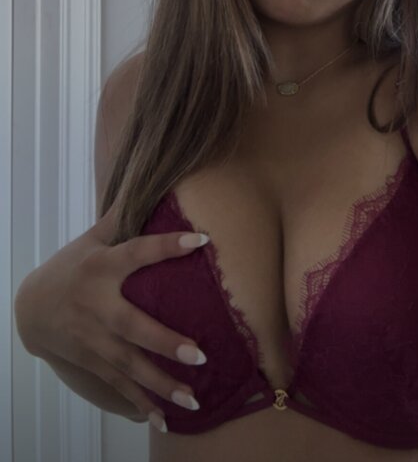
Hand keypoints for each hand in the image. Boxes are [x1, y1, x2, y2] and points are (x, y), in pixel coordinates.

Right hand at [14, 199, 207, 423]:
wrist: (31, 308)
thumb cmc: (71, 266)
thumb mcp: (91, 240)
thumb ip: (121, 218)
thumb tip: (151, 181)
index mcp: (100, 268)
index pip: (137, 253)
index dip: (167, 246)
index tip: (202, 241)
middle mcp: (97, 306)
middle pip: (133, 327)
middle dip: (166, 343)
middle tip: (200, 355)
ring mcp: (93, 340)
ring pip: (129, 366)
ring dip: (161, 384)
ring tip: (193, 399)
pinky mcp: (91, 362)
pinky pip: (119, 386)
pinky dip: (140, 403)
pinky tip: (164, 419)